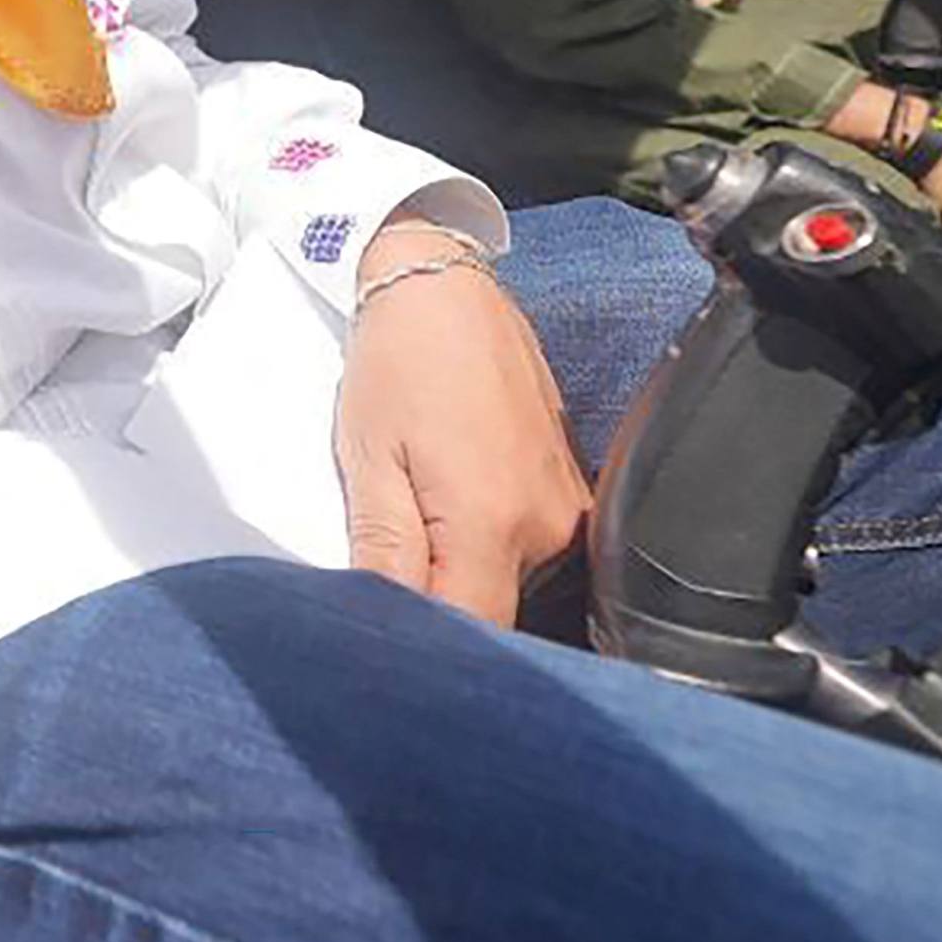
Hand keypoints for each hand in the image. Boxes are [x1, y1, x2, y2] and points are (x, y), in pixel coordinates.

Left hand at [334, 222, 590, 626]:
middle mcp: (549, 525)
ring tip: (417, 529)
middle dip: (442, 614)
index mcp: (495, 521)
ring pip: (514, 587)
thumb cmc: (400, 362)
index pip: (475, 633)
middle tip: (389, 579)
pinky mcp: (572, 493)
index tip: (390, 645)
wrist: (445, 287)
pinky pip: (530, 552)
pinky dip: (487, 550)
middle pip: (497, 615)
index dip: (431, 654)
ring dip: (465, 578)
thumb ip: (386, 556)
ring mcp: (568, 509)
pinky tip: (449, 516)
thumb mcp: (370, 461)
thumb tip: (386, 631)